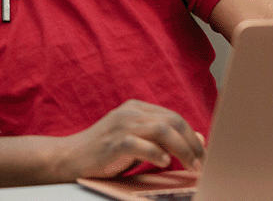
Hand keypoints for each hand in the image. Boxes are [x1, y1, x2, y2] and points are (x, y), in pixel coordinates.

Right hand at [55, 100, 204, 179]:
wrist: (69, 157)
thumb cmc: (104, 152)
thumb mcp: (137, 141)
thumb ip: (163, 138)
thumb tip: (198, 138)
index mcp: (136, 108)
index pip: (174, 117)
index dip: (192, 136)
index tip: (203, 154)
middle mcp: (130, 112)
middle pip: (172, 121)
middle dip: (191, 143)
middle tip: (201, 163)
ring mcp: (121, 126)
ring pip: (162, 130)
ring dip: (181, 149)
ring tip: (190, 166)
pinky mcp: (113, 142)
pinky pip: (141, 144)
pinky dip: (157, 154)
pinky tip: (165, 163)